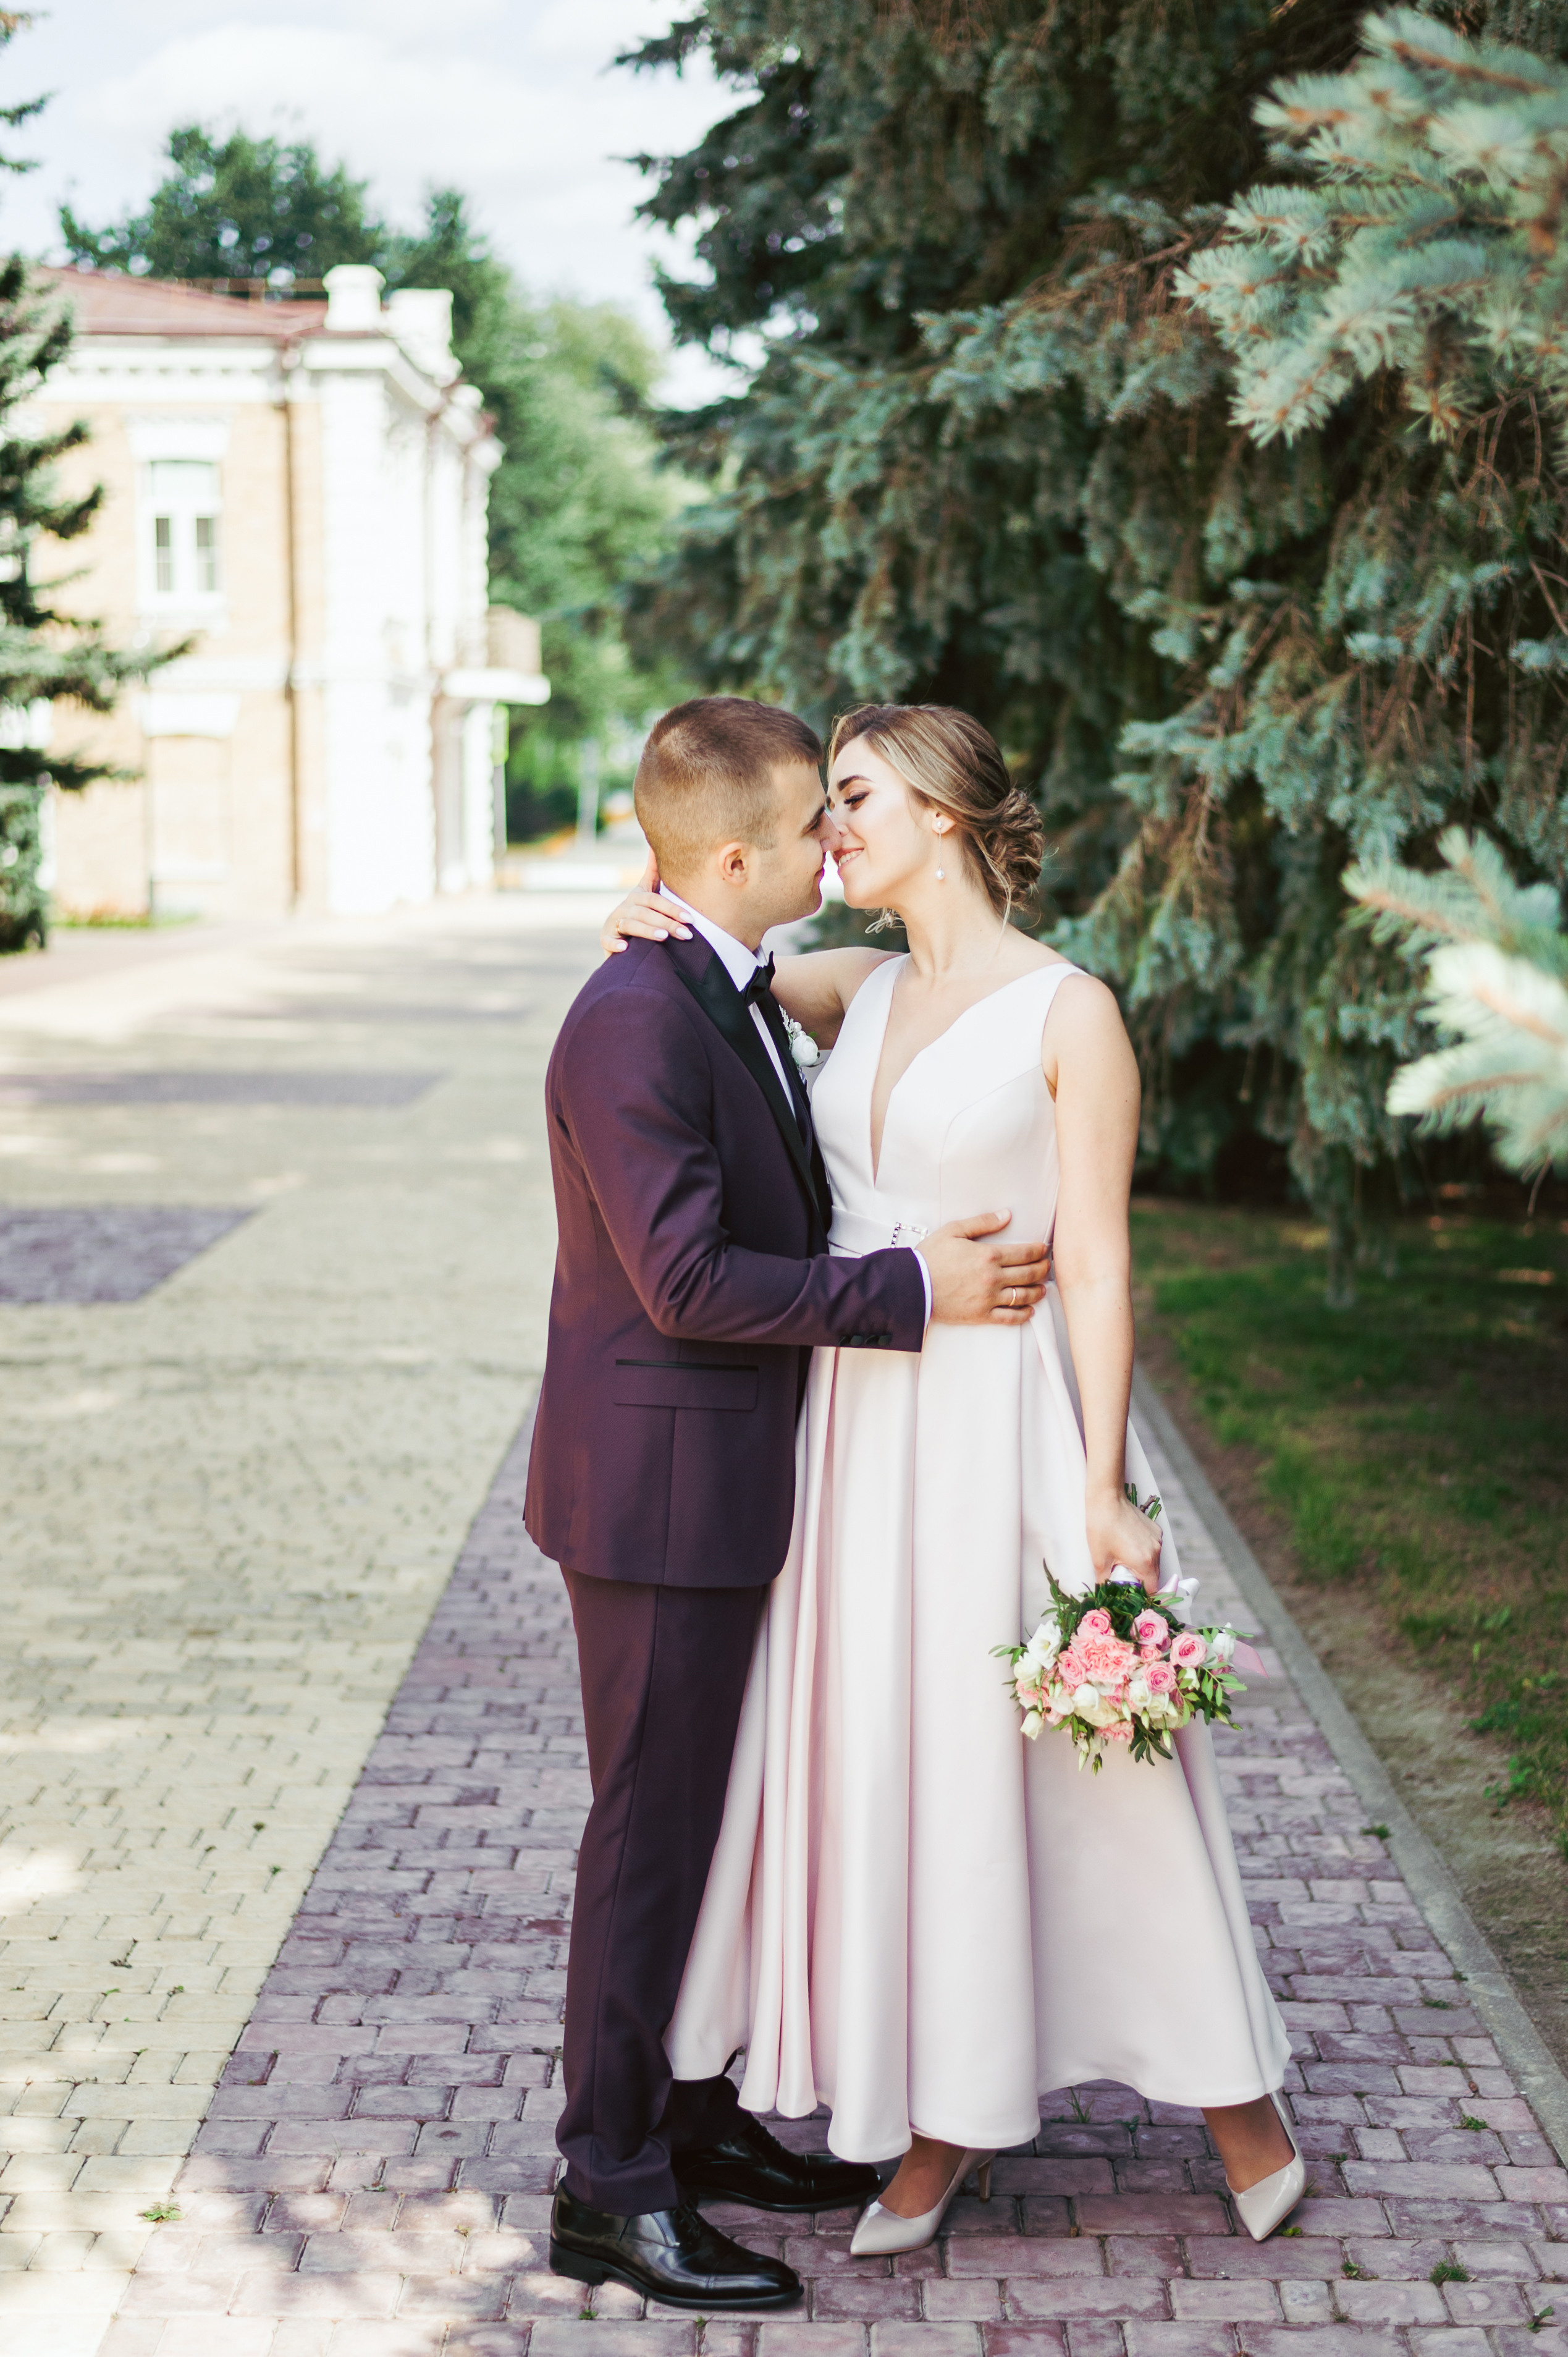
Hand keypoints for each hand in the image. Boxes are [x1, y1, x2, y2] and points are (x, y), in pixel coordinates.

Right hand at [601, 851, 687, 955]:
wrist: (619, 937)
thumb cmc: (640, 913)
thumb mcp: (647, 892)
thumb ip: (653, 872)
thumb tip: (655, 846)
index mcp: (637, 896)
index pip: (655, 900)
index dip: (672, 908)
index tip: (690, 918)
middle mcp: (625, 907)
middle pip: (646, 912)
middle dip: (667, 922)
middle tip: (686, 933)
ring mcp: (613, 923)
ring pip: (630, 925)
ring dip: (647, 931)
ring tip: (663, 937)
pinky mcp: (605, 938)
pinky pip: (608, 940)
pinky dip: (614, 944)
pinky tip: (624, 948)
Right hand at [919, 1211, 1049, 1326]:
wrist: (912, 1286)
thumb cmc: (930, 1256)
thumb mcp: (954, 1230)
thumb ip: (983, 1222)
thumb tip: (1007, 1215)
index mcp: (988, 1255)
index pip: (1025, 1253)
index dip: (1039, 1251)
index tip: (1044, 1250)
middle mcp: (993, 1278)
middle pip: (1029, 1274)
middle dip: (1042, 1269)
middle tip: (1047, 1266)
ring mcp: (988, 1299)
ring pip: (1023, 1296)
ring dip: (1038, 1291)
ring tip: (1042, 1288)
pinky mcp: (981, 1315)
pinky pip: (1009, 1317)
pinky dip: (1023, 1314)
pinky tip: (1030, 1310)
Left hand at [1085, 1487, 1163, 1592]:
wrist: (1106, 1499)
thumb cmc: (1101, 1528)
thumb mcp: (1099, 1560)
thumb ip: (1105, 1582)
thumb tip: (1104, 1595)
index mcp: (1145, 1562)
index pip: (1152, 1590)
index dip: (1143, 1596)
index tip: (1132, 1596)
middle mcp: (1156, 1551)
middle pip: (1154, 1576)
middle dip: (1140, 1581)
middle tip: (1123, 1579)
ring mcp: (1157, 1539)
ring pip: (1153, 1562)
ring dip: (1141, 1566)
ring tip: (1123, 1560)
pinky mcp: (1155, 1529)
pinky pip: (1152, 1548)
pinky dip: (1143, 1552)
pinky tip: (1127, 1545)